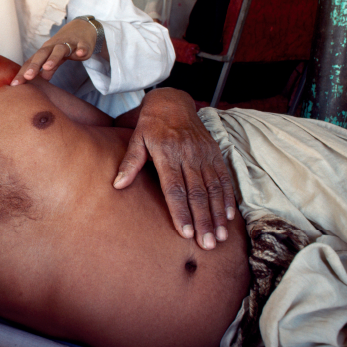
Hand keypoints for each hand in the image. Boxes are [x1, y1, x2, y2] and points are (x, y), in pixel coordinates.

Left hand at [11, 18, 98, 85]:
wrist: (83, 27)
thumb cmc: (65, 45)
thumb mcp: (55, 57)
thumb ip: (49, 69)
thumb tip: (40, 80)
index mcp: (46, 50)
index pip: (32, 61)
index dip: (23, 73)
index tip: (15, 84)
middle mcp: (54, 46)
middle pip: (42, 54)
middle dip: (34, 65)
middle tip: (27, 77)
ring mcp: (69, 43)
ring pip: (60, 50)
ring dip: (53, 58)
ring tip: (47, 67)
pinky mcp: (83, 43)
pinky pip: (82, 46)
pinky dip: (81, 49)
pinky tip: (80, 54)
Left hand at [113, 88, 234, 249]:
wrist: (173, 102)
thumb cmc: (150, 125)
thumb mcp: (136, 139)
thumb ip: (130, 163)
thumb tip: (117, 185)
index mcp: (167, 153)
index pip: (174, 188)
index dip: (181, 211)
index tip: (186, 233)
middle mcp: (188, 155)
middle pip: (197, 193)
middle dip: (203, 221)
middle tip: (206, 244)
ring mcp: (203, 154)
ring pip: (213, 189)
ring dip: (217, 215)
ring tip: (219, 237)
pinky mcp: (214, 153)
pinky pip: (223, 178)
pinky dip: (227, 198)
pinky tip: (229, 217)